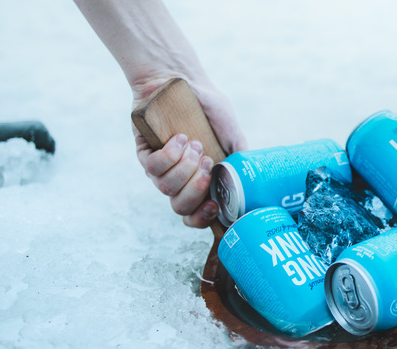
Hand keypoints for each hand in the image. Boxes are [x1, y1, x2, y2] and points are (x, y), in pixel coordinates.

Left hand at [133, 78, 246, 227]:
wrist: (183, 81)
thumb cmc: (209, 108)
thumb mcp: (233, 136)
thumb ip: (241, 162)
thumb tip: (253, 189)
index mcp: (201, 182)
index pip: (196, 216)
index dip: (203, 219)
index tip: (214, 205)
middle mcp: (179, 180)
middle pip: (181, 208)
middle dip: (196, 188)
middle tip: (206, 163)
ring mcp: (160, 169)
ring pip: (166, 189)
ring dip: (185, 167)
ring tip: (194, 143)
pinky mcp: (144, 153)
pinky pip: (153, 168)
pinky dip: (170, 155)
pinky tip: (179, 138)